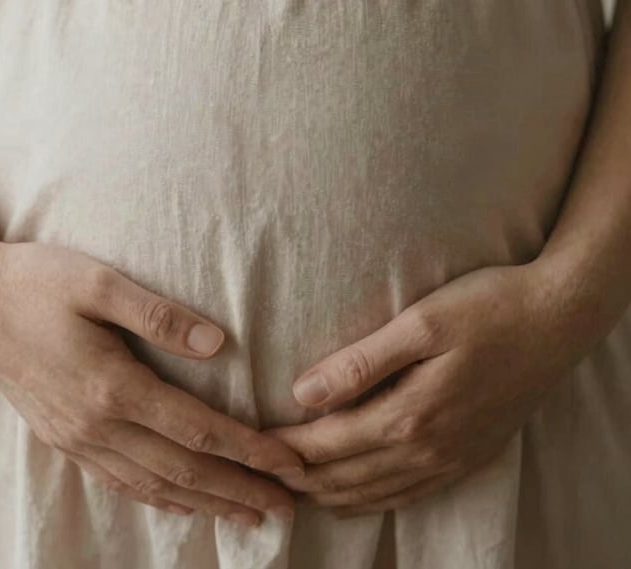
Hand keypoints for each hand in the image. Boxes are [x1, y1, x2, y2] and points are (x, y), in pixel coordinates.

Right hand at [0, 237, 303, 525]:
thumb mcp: (99, 283)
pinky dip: (157, 499)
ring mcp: (75, 437)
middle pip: (182, 471)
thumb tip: (219, 344)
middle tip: (287, 507)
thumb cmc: (36, 281)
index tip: (291, 464)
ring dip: (205, 503)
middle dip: (239, 491)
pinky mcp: (60, 437)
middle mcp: (96, 425)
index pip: (198, 432)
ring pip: (152, 485)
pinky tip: (179, 502)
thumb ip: (160, 316)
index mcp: (112, 387)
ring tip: (247, 515)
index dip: (249, 451)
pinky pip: (118, 481)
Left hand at [261, 263, 589, 517]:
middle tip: (257, 471)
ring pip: (374, 494)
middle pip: (344, 478)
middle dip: (296, 478)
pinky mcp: (468, 457)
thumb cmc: (487, 307)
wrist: (557, 320)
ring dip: (328, 494)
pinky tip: (355, 493)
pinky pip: (408, 495)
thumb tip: (302, 393)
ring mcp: (451, 460)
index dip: (283, 448)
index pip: (327, 445)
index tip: (248, 444)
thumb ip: (361, 362)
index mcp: (410, 415)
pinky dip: (370, 499)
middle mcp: (428, 450)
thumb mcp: (420, 323)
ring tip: (291, 488)